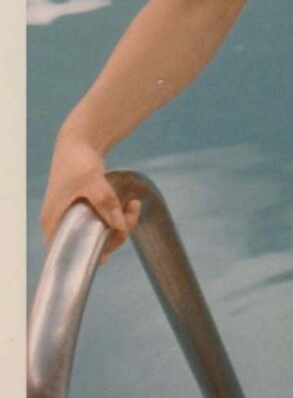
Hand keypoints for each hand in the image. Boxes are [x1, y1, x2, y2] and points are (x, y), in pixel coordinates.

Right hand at [41, 133, 140, 266]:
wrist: (79, 139)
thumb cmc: (78, 159)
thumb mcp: (92, 180)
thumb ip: (105, 202)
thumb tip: (119, 226)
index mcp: (53, 221)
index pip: (66, 254)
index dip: (86, 258)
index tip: (109, 251)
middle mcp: (60, 221)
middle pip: (87, 244)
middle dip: (113, 235)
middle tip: (131, 217)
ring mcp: (71, 215)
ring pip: (98, 232)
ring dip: (120, 224)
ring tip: (134, 206)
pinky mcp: (83, 208)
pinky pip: (102, 220)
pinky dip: (116, 215)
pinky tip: (130, 204)